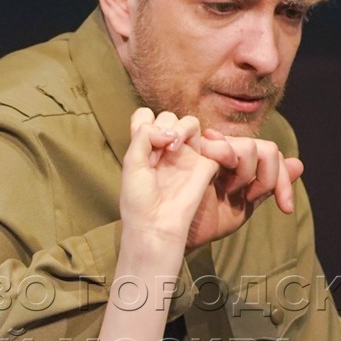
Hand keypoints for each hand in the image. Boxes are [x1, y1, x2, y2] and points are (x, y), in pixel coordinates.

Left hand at [119, 108, 222, 245]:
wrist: (157, 223)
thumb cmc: (139, 198)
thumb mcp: (131, 162)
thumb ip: (144, 135)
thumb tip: (169, 131)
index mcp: (145, 148)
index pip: (146, 117)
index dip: (145, 121)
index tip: (141, 141)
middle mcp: (165, 149)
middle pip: (168, 117)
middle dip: (162, 126)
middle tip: (156, 152)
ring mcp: (186, 155)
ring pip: (189, 122)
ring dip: (180, 127)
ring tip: (172, 147)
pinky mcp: (204, 164)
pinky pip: (210, 141)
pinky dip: (198, 139)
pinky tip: (182, 152)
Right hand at [180, 129, 303, 248]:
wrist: (178, 235)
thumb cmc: (206, 222)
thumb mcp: (243, 207)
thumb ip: (269, 186)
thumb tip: (299, 164)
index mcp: (241, 164)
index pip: (272, 158)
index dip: (284, 181)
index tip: (286, 209)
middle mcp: (229, 153)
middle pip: (266, 150)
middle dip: (269, 178)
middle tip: (251, 198)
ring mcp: (212, 150)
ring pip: (250, 147)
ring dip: (247, 173)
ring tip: (229, 191)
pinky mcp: (195, 151)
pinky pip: (223, 147)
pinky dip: (227, 159)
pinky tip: (218, 181)